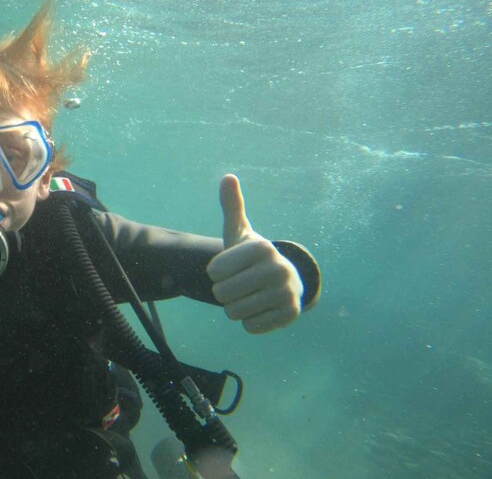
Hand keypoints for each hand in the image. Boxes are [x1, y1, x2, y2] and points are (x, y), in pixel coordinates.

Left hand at [207, 174, 302, 333]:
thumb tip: (228, 177)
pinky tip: (261, 309)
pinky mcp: (291, 315)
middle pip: (223, 293)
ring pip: (234, 312)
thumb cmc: (251, 255)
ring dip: (235, 308)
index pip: (214, 271)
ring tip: (248, 296)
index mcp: (262, 248)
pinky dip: (249, 322)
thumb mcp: (239, 231)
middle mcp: (278, 268)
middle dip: (224, 292)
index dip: (216, 273)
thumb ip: (231, 206)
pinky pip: (250, 327)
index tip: (229, 267)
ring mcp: (287, 292)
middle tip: (238, 284)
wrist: (283, 280)